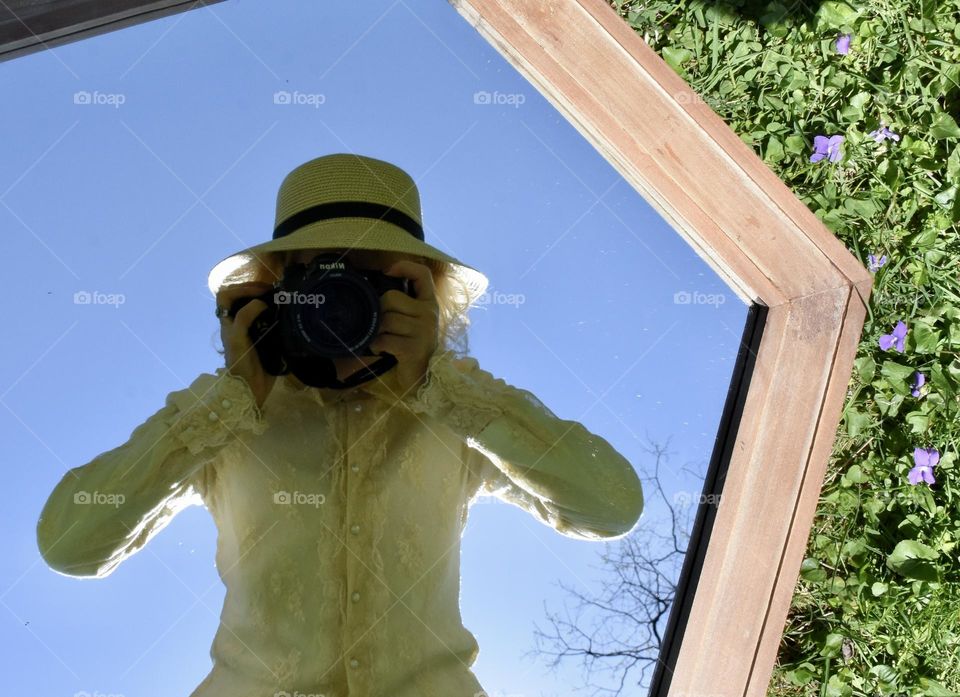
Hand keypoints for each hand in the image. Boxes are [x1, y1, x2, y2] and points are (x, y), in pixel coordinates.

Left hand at [217, 282, 276, 409]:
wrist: (251, 388)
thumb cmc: (240, 362)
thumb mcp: (237, 337)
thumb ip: (244, 317)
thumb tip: (262, 303)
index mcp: (228, 322)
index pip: (227, 295)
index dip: (241, 288)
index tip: (259, 292)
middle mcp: (239, 324)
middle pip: (242, 298)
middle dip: (256, 292)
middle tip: (273, 293)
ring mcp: (253, 331)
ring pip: (257, 308)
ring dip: (268, 302)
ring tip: (282, 301)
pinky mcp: (267, 339)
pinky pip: (270, 321)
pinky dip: (277, 315)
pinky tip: (287, 315)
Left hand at [369, 260, 439, 398]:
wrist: (422, 378)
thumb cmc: (412, 346)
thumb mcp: (412, 321)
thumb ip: (401, 305)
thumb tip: (374, 287)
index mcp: (430, 304)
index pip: (422, 274)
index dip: (404, 267)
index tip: (387, 271)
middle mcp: (430, 314)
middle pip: (391, 298)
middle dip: (379, 311)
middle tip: (381, 326)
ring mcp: (424, 331)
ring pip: (386, 319)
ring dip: (377, 331)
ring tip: (381, 339)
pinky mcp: (414, 349)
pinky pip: (384, 339)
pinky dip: (377, 345)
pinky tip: (381, 350)